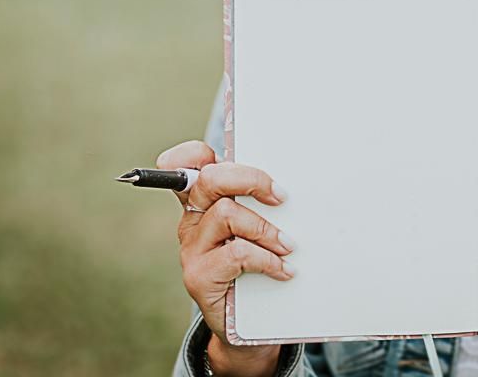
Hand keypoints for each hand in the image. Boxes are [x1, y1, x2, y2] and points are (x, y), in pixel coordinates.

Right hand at [156, 140, 292, 375]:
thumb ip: (262, 203)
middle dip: (250, 179)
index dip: (194, 153)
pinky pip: (236, 253)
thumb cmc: (255, 267)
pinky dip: (267, 259)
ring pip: (226, 213)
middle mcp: (193, 220)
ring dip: (266, 228)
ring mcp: (192, 248)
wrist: (245, 323)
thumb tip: (290, 184)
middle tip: (280, 196)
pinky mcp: (199, 276)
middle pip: (210, 179)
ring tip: (288, 245)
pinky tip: (283, 270)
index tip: (225, 155)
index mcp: (204, 202)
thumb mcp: (257, 230)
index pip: (186, 164)